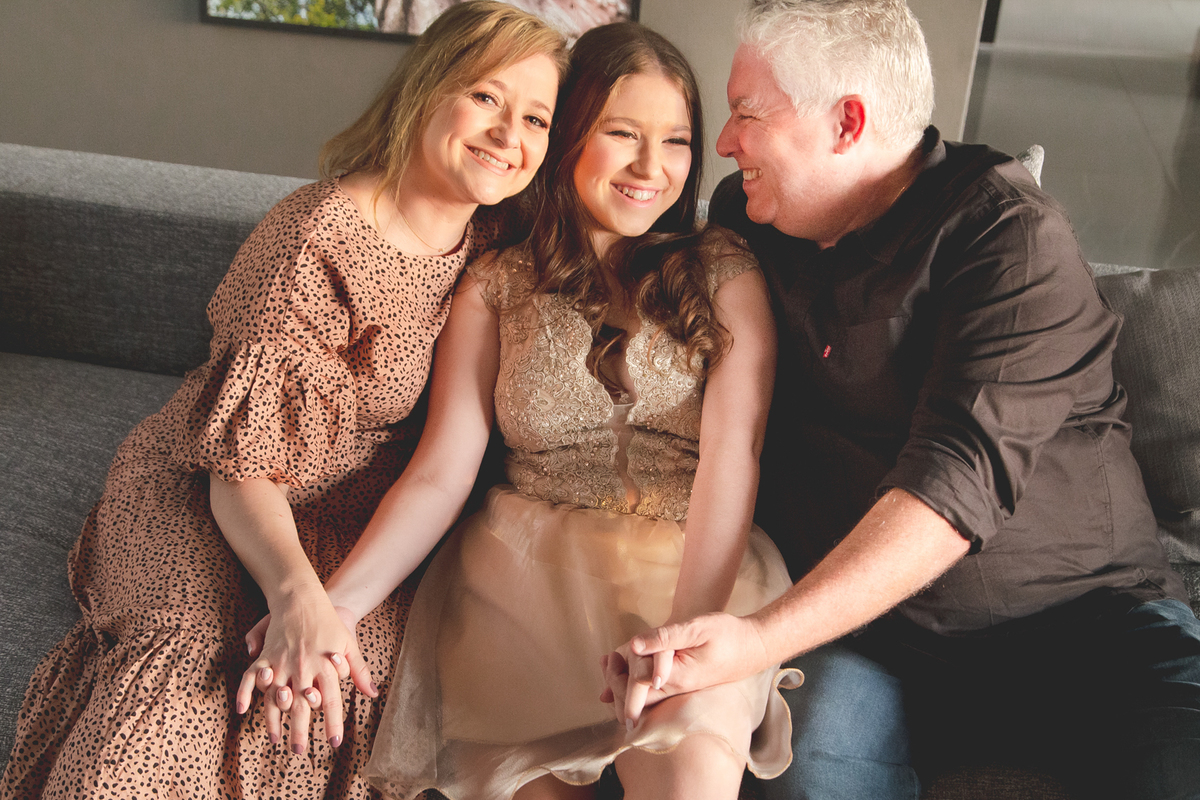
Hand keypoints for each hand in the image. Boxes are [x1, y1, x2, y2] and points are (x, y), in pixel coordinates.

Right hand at [235, 592, 376, 752]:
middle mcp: (302, 666)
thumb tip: (373, 694)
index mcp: (324, 666)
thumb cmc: (330, 622)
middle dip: (301, 730)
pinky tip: (242, 709)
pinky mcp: (266, 654)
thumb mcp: (349, 645)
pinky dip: (245, 692)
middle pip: (301, 706)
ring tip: (275, 740)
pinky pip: (251, 676)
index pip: (331, 701)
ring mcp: (282, 661)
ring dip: (274, 720)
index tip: (334, 743)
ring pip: (276, 697)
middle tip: (300, 751)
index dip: (332, 723)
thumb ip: (359, 671)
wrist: (304, 596)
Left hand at [600, 612, 772, 725]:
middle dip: (615, 684)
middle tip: (605, 662)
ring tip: (609, 663)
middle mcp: (676, 689)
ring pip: (643, 698)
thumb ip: (664, 637)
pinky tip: (624, 669)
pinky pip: (652, 692)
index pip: (638, 681)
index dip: (620, 671)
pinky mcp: (681, 685)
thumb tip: (634, 645)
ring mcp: (679, 689)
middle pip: (636, 698)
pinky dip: (635, 684)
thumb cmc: (727, 635)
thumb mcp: (696, 628)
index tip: (609, 657)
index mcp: (678, 677)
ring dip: (623, 684)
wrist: (752, 646)